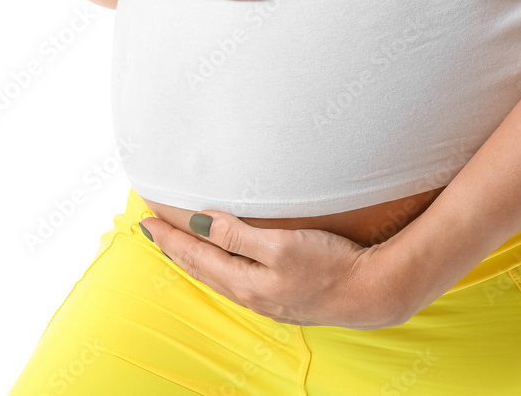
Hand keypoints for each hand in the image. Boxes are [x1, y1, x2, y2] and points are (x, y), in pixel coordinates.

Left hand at [139, 210, 412, 329]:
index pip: (195, 254)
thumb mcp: (280, 245)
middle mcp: (250, 294)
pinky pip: (234, 280)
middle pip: (200, 267)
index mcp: (245, 281)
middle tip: (149, 229)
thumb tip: (197, 223)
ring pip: (215, 276)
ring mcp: (266, 299)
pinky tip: (220, 264)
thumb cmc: (332, 264)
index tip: (146, 219)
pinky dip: (216, 267)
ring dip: (192, 259)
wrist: (374, 292)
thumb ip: (236, 234)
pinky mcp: (281, 298)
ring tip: (175, 245)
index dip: (169, 236)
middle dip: (173, 247)